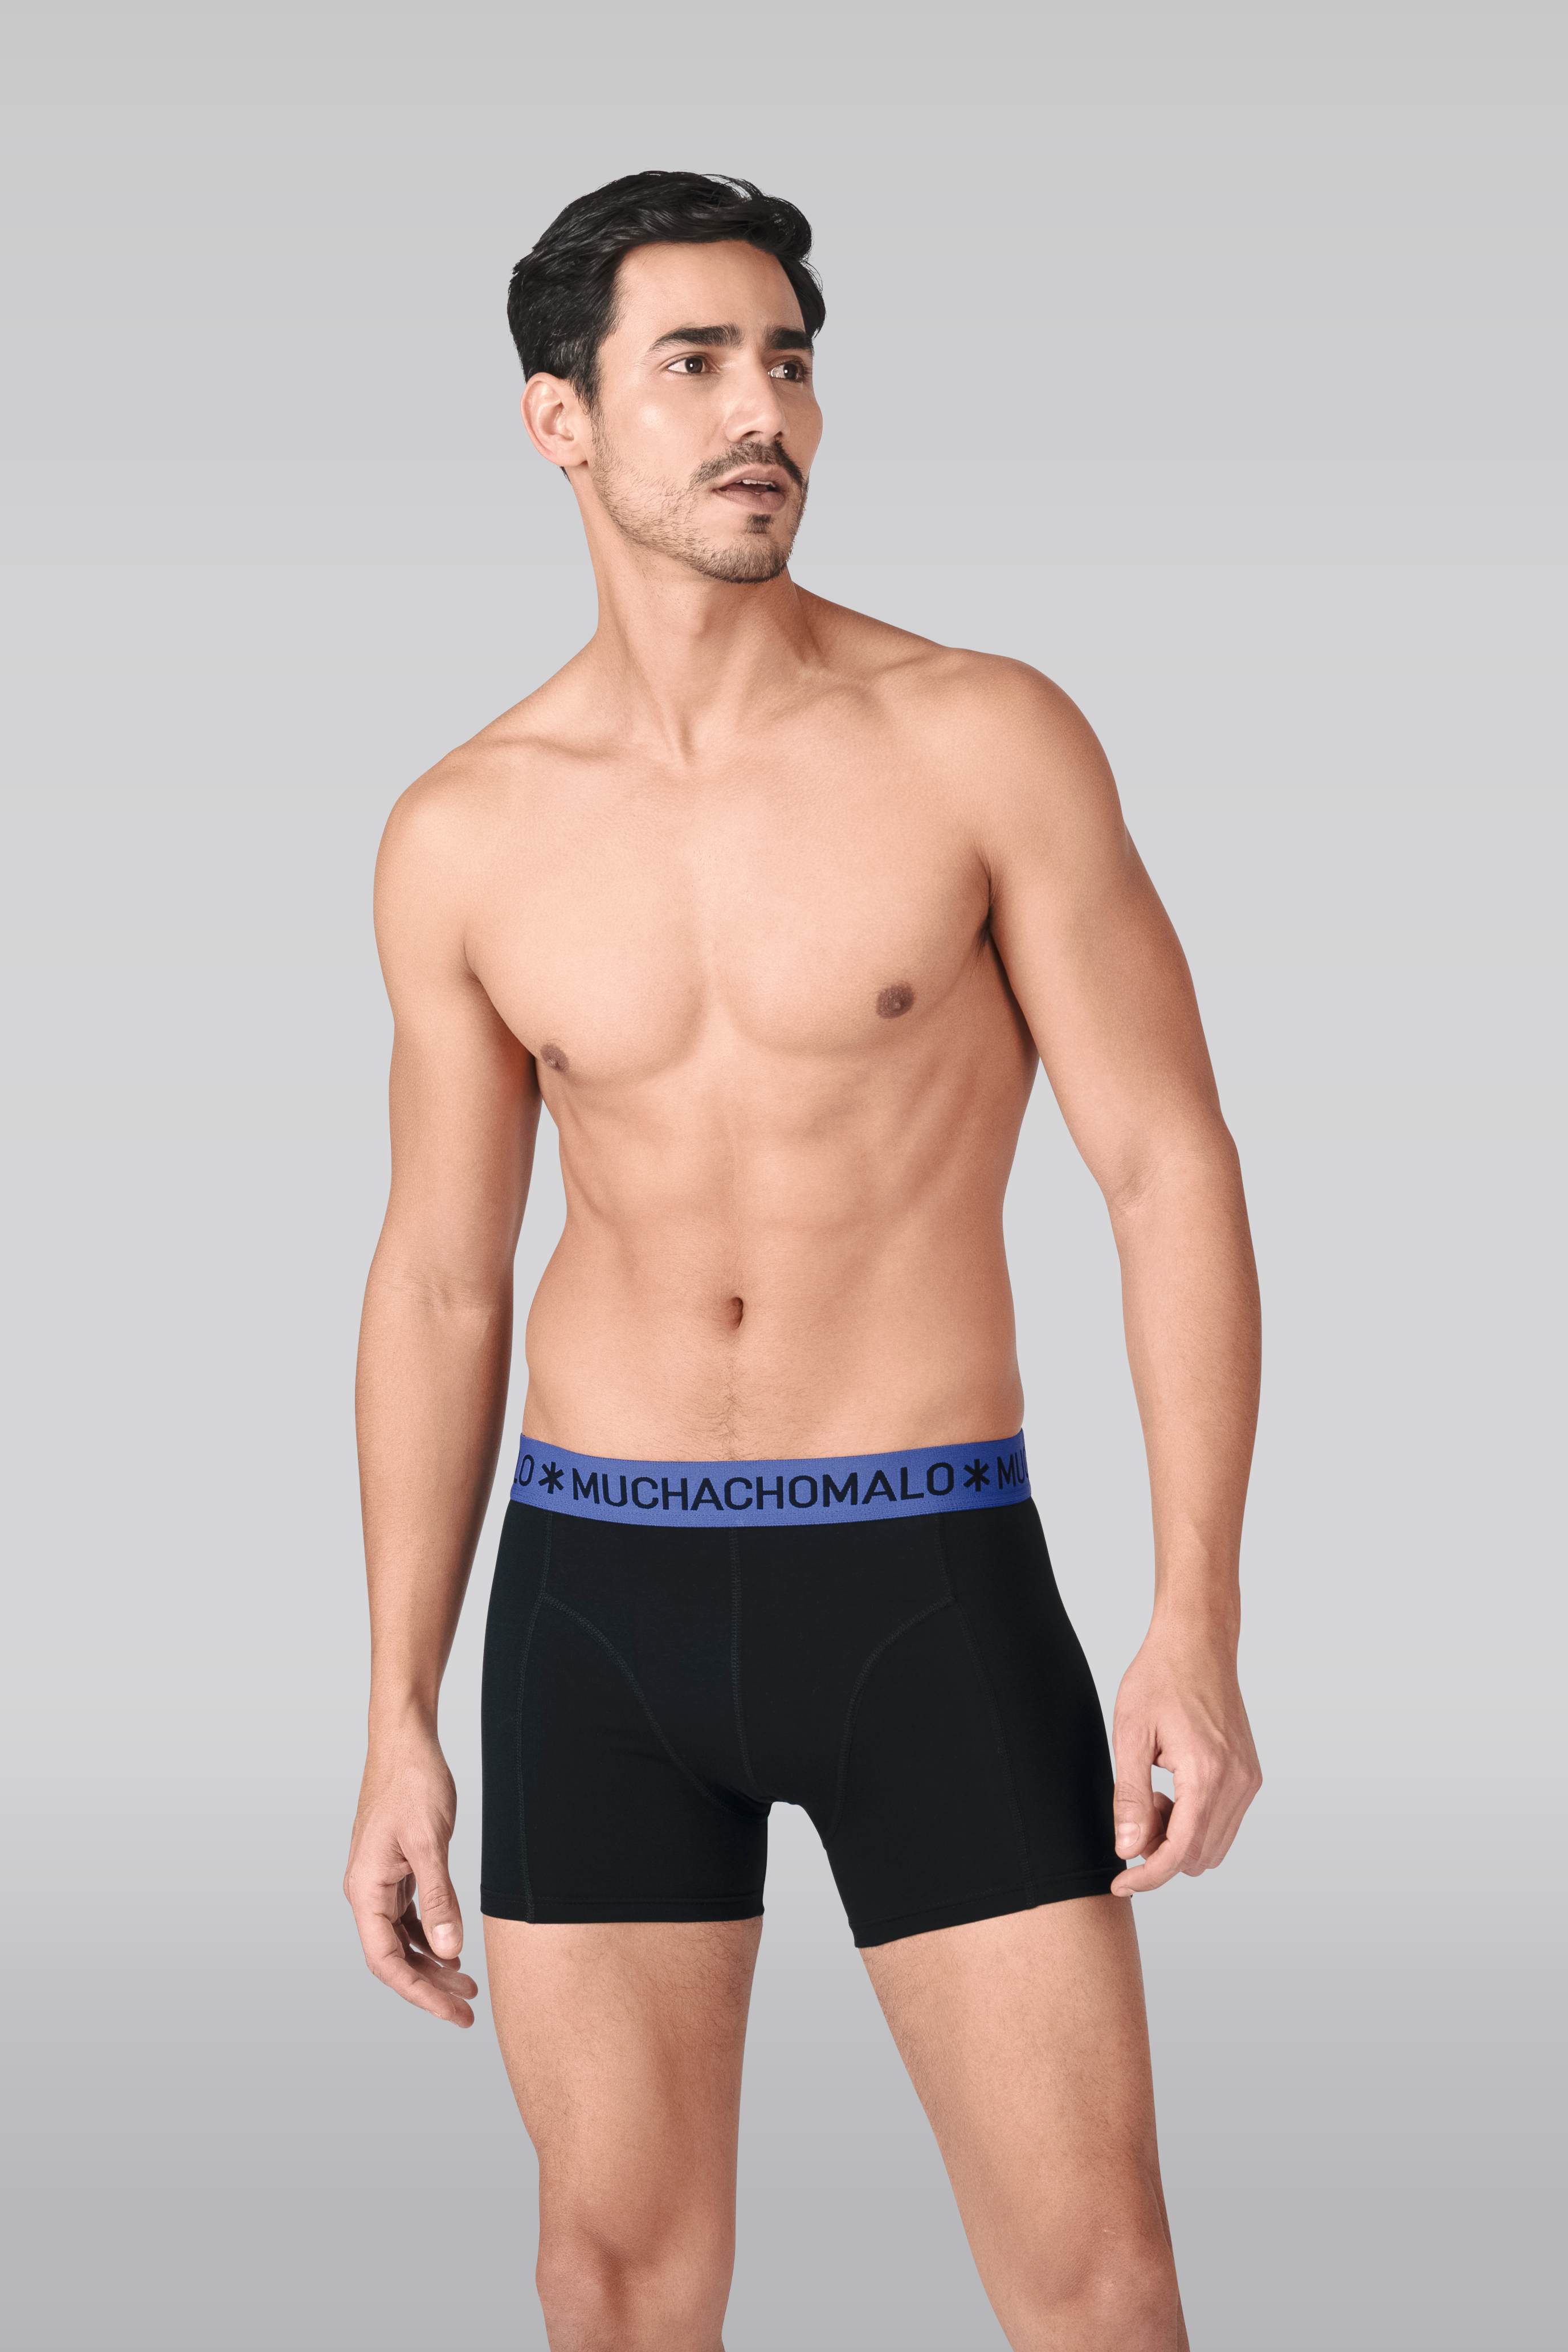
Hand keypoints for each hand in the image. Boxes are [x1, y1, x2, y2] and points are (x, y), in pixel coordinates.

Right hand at [344, 1725, 477, 2024]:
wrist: (405, 1740)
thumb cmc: (413, 1783)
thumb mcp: (431, 1842)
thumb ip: (439, 1898)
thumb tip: (450, 1952)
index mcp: (365, 1889)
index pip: (386, 1961)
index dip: (419, 1993)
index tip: (452, 2013)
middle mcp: (366, 1891)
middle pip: (393, 1957)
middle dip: (429, 1987)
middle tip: (467, 2010)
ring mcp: (379, 1880)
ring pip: (402, 1939)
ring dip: (432, 1964)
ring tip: (467, 1985)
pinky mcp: (394, 1869)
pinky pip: (408, 1917)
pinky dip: (429, 1937)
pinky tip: (452, 1948)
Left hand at [1109, 1630, 1260, 1894]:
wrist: (1197, 1642)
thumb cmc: (1159, 1678)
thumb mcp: (1130, 1733)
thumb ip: (1128, 1795)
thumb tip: (1127, 1850)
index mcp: (1206, 1774)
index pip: (1179, 1852)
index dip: (1147, 1877)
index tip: (1120, 1883)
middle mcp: (1237, 1782)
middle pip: (1198, 1857)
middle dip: (1160, 1850)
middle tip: (1134, 1808)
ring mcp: (1248, 1779)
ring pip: (1213, 1845)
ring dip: (1178, 1836)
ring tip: (1152, 1792)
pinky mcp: (1250, 1774)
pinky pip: (1224, 1822)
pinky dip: (1195, 1821)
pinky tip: (1172, 1787)